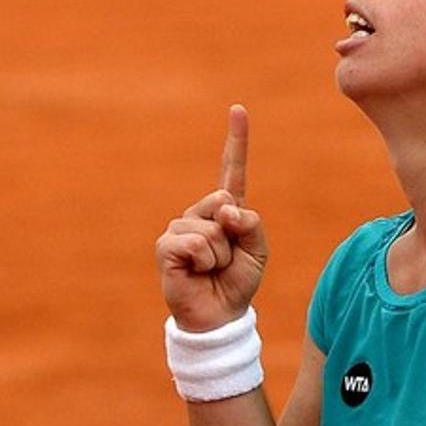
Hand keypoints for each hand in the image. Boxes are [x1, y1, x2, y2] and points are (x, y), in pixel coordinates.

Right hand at [155, 105, 268, 330]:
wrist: (219, 315)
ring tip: (212, 270)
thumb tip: (225, 208)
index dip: (236, 140)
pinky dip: (206, 262)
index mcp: (225, 211)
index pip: (231, 170)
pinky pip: (196, 244)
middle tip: (227, 260)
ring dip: (221, 256)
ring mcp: (180, 227)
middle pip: (225, 204)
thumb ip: (251, 223)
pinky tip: (198, 273)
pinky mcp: (166, 246)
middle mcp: (200, 214)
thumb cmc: (237, 282)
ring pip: (212, 229)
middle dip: (235, 237)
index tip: (239, 109)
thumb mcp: (258, 251)